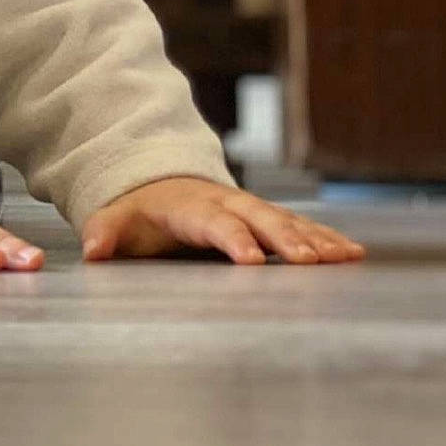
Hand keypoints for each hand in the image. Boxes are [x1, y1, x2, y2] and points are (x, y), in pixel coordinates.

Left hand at [80, 176, 364, 264]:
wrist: (161, 182)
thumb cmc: (141, 212)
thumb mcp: (116, 219)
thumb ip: (104, 233)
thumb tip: (92, 250)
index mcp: (192, 207)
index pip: (215, 223)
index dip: (233, 239)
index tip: (252, 260)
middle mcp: (228, 204)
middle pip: (260, 220)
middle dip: (285, 240)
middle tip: (311, 262)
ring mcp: (251, 209)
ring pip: (288, 221)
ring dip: (316, 239)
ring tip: (345, 257)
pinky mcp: (268, 218)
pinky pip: (302, 226)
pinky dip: (327, 238)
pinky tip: (353, 254)